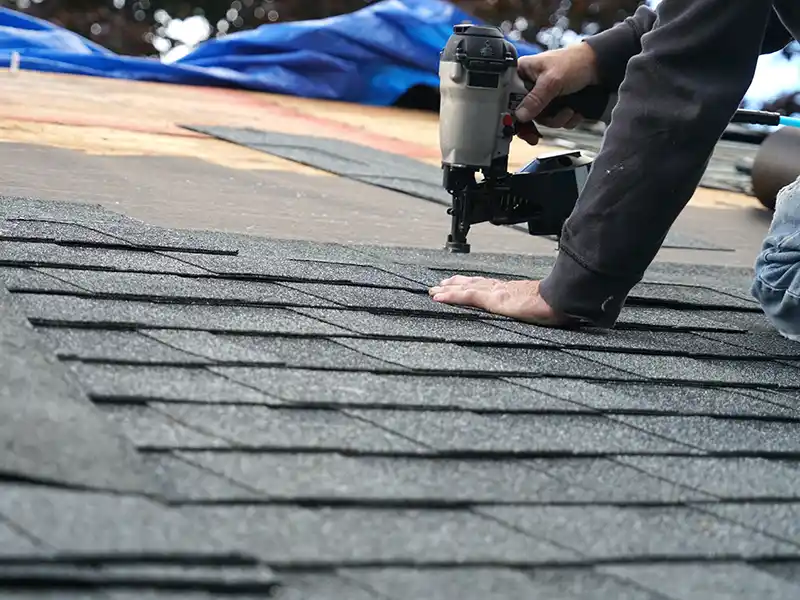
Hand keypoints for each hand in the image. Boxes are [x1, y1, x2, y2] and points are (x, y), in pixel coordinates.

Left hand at [428, 275, 572, 326]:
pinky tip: (438, 298)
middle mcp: (501, 288)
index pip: (487, 286)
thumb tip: (541, 312)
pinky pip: (466, 297)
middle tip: (439, 286)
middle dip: (455, 284)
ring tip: (434, 292)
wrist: (562, 299)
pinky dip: (450, 297)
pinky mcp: (493, 299)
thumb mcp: (542, 307)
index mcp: (512, 290)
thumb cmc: (557, 304)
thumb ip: (535, 308)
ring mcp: (495, 292)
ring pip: (465, 289)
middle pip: (472, 283)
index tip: (460, 283)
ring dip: (447, 290)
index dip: (471, 284)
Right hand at [515, 43, 599, 144]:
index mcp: (522, 74)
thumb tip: (520, 116)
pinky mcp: (556, 105)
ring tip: (568, 110)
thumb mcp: (552, 80)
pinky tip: (573, 110)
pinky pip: (555, 121)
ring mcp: (543, 97)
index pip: (508, 99)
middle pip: (525, 114)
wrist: (599, 66)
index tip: (518, 126)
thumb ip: (535, 99)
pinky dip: (566, 120)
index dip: (511, 114)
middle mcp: (530, 87)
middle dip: (540, 121)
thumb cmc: (575, 62)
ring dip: (557, 120)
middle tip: (536, 136)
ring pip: (542, 120)